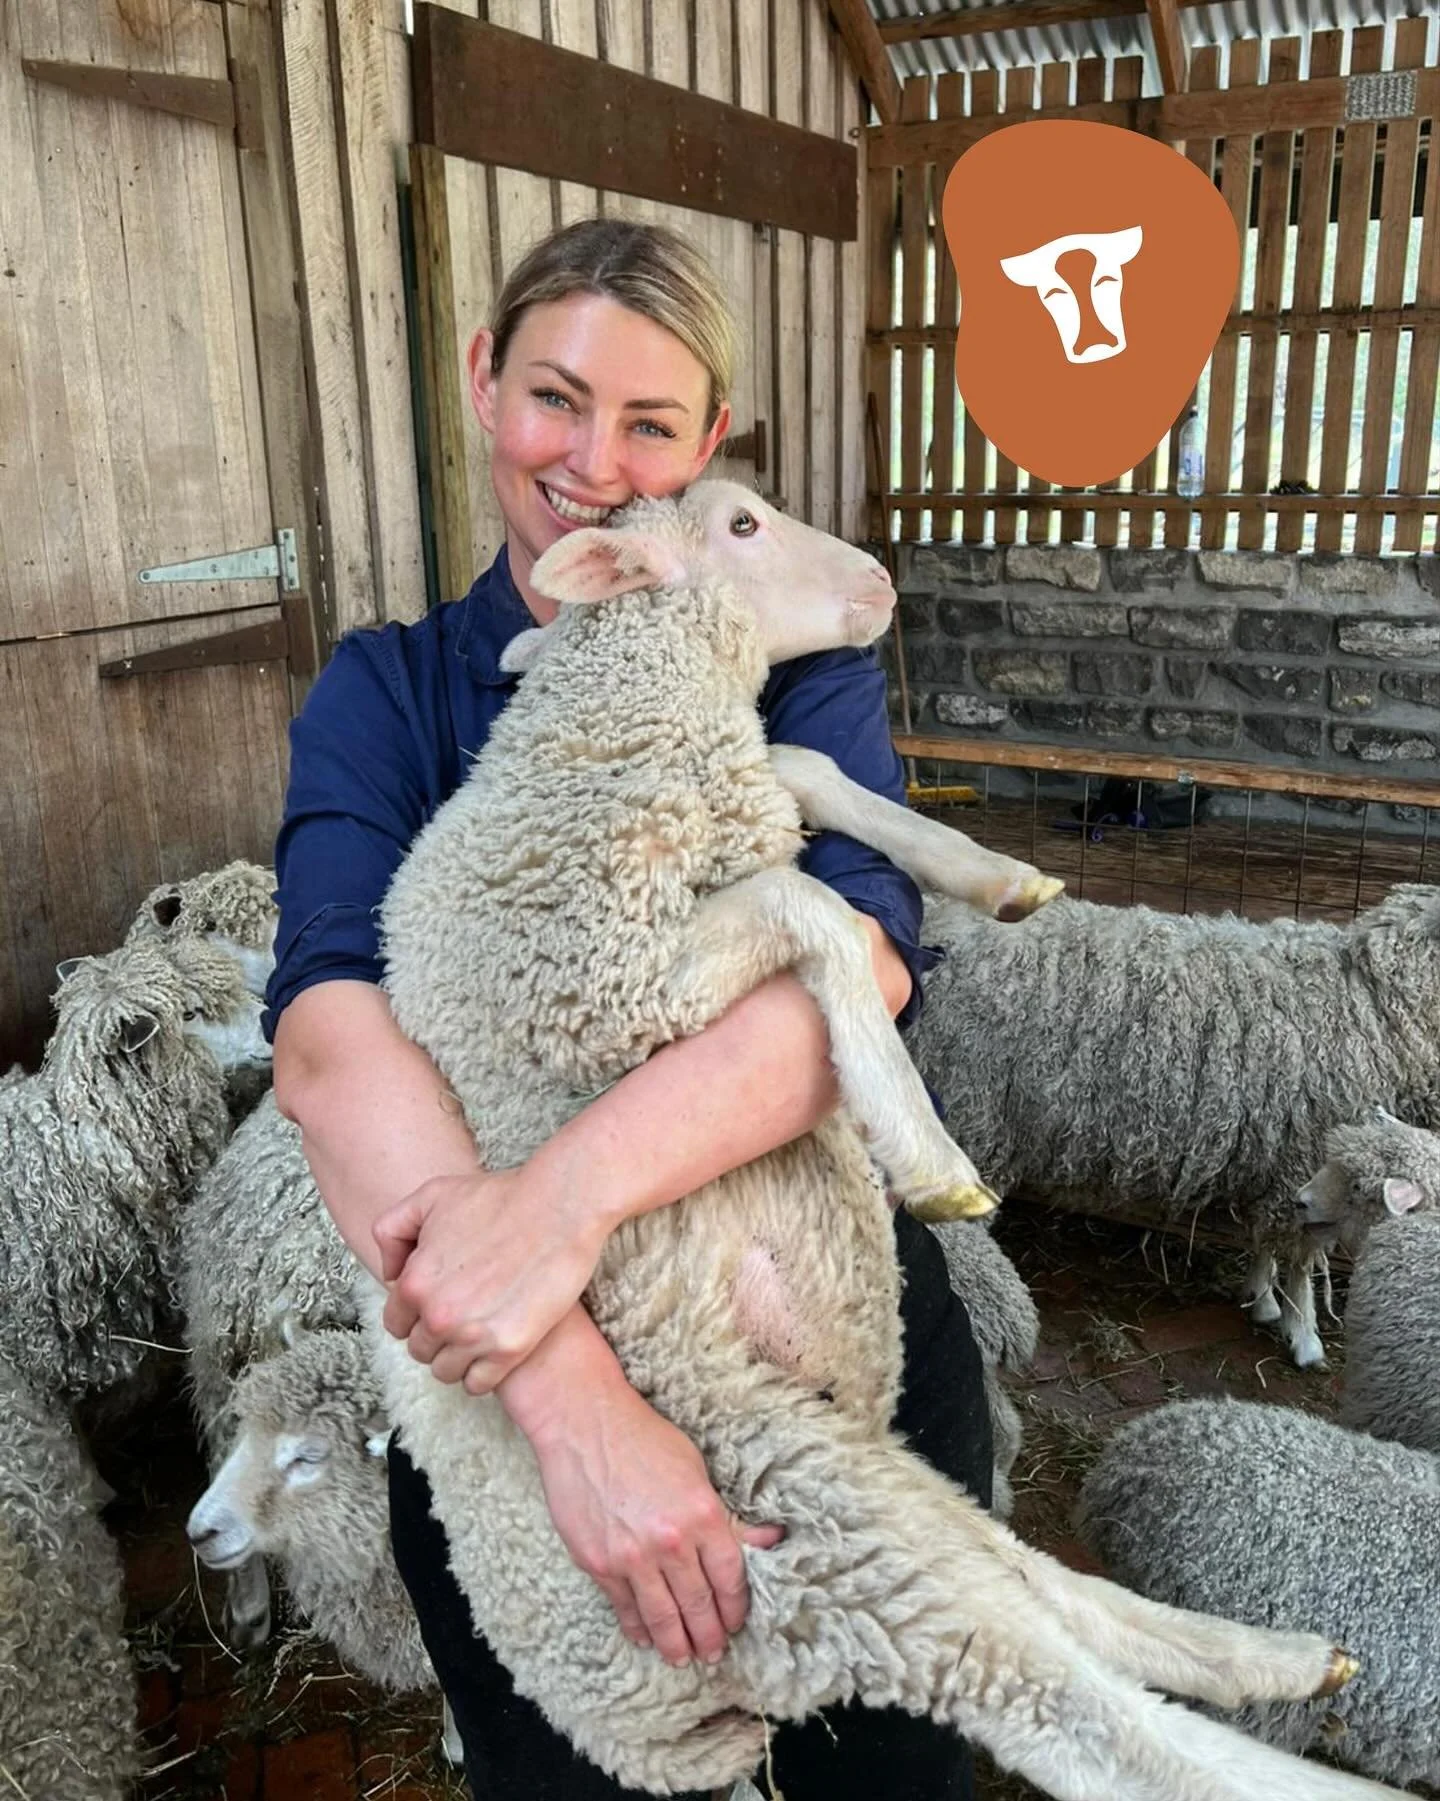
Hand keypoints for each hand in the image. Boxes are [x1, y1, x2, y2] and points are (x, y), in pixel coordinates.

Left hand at [374, 1167, 604, 1391]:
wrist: (560, 1206)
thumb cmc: (500, 1197)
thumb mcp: (432, 1195)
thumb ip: (392, 1230)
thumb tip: (391, 1273)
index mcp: (415, 1283)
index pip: (396, 1323)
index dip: (416, 1312)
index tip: (438, 1302)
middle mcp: (439, 1316)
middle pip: (421, 1350)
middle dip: (437, 1334)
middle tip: (465, 1311)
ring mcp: (474, 1336)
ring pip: (446, 1371)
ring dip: (458, 1355)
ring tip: (479, 1330)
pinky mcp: (510, 1349)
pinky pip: (478, 1384)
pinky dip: (483, 1372)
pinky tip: (495, 1346)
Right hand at [522, 1371, 784, 1665]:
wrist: (585, 1425)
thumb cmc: (644, 1440)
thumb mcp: (696, 1470)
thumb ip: (730, 1516)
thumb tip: (771, 1540)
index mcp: (702, 1515)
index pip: (730, 1579)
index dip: (735, 1608)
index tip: (735, 1623)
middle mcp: (671, 1542)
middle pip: (698, 1605)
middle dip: (709, 1635)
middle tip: (713, 1654)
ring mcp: (632, 1557)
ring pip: (662, 1617)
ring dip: (676, 1644)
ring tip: (684, 1658)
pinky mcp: (599, 1564)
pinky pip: (625, 1608)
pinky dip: (638, 1628)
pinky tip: (646, 1638)